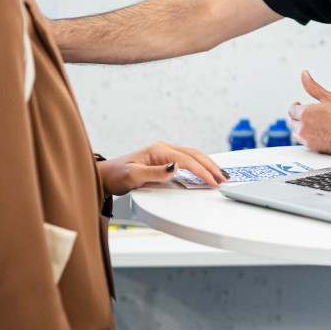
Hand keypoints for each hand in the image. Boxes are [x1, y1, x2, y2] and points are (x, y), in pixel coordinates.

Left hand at [97, 142, 226, 194]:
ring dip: (208, 164)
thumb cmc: (117, 175)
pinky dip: (200, 165)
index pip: (186, 160)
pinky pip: (188, 159)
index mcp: (158, 150)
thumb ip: (155, 173)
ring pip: (193, 155)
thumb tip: (176, 167)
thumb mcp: (133, 176)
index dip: (201, 171)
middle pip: (194, 154)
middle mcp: (163, 148)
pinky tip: (207, 171)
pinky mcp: (165, 159)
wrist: (107, 175)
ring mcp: (165, 152)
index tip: (213, 181)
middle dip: (211, 166)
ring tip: (221, 175)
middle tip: (224, 178)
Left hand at [287, 70, 330, 155]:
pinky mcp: (313, 148)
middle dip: (296, 116)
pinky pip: (303, 142)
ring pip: (295, 133)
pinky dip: (305, 136)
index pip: (291, 109)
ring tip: (309, 123)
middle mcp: (303, 128)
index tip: (300, 105)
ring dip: (299, 127)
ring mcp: (307, 139)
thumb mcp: (330, 97)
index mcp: (305, 113)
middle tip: (305, 113)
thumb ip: (313, 87)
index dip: (296, 106)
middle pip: (291, 121)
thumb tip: (304, 75)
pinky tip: (315, 132)